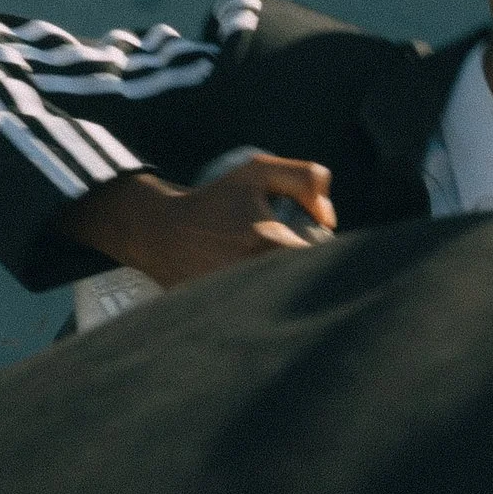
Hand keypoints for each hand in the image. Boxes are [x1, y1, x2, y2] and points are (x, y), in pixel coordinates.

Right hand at [55, 156, 336, 290]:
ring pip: (288, 309)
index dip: (331, 257)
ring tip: (285, 283)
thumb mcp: (258, 170)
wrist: (161, 232)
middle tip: (308, 270)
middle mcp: (253, 277)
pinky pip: (263, 323)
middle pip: (308, 289)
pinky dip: (271, 315)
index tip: (321, 250)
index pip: (323, 259)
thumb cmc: (216, 200)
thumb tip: (330, 218)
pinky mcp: (225, 318)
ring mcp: (238, 301)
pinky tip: (267, 302)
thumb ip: (305, 178)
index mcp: (267, 242)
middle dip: (314, 279)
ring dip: (294, 299)